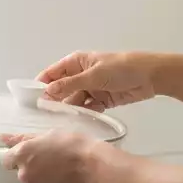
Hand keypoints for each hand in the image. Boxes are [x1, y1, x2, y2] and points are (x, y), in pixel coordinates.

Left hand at [0, 131, 98, 182]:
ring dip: (44, 180)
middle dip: (34, 168)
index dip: (20, 157)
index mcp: (23, 156)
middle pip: (23, 173)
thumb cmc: (73, 144)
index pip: (8, 161)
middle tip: (53, 161)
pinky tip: (68, 182)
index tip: (33, 155)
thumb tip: (3, 138)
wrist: (95, 166)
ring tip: (63, 173)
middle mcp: (25, 176)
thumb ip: (23, 138)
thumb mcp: (49, 134)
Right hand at [37, 51, 159, 110]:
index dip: (41, 85)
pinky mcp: (102, 100)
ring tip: (66, 120)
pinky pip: (88, 108)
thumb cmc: (121, 68)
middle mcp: (81, 75)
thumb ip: (70, 84)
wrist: (150, 77)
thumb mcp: (93, 75)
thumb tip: (48, 91)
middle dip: (56, 101)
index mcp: (76, 62)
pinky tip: (84, 119)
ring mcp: (91, 88)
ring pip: (74, 101)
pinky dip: (87, 113)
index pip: (52, 74)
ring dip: (72, 109)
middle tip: (48, 116)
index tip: (32, 100)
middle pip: (62, 90)